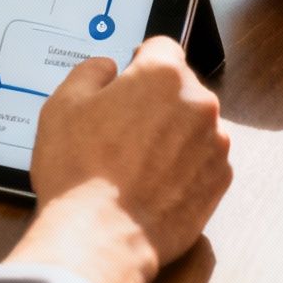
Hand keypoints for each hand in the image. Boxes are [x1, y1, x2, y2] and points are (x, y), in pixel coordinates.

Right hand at [8, 37, 231, 282]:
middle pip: (179, 87)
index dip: (138, 62)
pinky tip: (153, 182)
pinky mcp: (220, 180)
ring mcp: (215, 143)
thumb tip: (107, 67)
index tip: (126, 81)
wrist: (101, 235)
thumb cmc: (79, 171)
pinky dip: (184, 166)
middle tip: (121, 129)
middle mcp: (198, 103)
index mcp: (162, 75)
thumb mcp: (62, 104)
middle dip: (155, 101)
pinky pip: (203, 159)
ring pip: (193, 124)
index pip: (160, 47)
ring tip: (135, 162)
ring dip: (172, 133)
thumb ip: (89, 71)